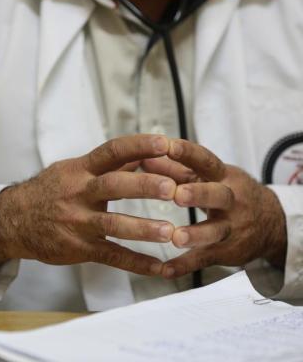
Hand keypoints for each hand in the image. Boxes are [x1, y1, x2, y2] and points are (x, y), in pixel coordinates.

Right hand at [0, 135, 177, 274]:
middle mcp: (80, 193)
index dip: (139, 146)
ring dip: (143, 229)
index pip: (112, 152)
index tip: (165, 143)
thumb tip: (140, 153)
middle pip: (114, 186)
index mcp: (81, 170)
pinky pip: (111, 256)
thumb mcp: (72, 170)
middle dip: (143, 186)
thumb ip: (105, 164)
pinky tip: (159, 267)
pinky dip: (136, 263)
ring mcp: (79, 222)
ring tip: (170, 232)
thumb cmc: (49, 190)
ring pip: (113, 225)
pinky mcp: (79, 247)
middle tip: (172, 189)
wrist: (13, 219)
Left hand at [142, 140, 286, 278]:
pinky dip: (186, 266)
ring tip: (176, 237)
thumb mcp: (209, 177)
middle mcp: (230, 200)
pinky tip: (165, 270)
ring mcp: (231, 227)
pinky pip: (206, 259)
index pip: (206, 161)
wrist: (270, 223)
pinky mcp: (227, 251)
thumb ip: (176, 168)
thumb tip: (144, 157)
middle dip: (199, 194)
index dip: (187, 153)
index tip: (166, 145)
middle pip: (217, 195)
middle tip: (178, 194)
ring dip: (196, 235)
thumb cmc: (229, 193)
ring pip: (215, 231)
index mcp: (222, 176)